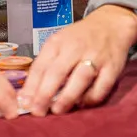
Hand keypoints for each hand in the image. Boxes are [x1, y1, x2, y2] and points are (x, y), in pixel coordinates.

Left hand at [20, 4, 136, 116]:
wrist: (110, 24)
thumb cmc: (79, 38)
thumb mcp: (59, 43)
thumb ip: (46, 65)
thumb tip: (29, 95)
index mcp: (58, 42)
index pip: (41, 65)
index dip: (31, 86)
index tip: (24, 103)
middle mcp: (75, 48)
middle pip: (57, 72)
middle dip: (45, 95)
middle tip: (37, 112)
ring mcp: (95, 57)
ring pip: (80, 79)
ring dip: (67, 97)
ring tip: (57, 111)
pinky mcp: (112, 67)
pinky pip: (101, 87)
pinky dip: (90, 98)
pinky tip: (82, 104)